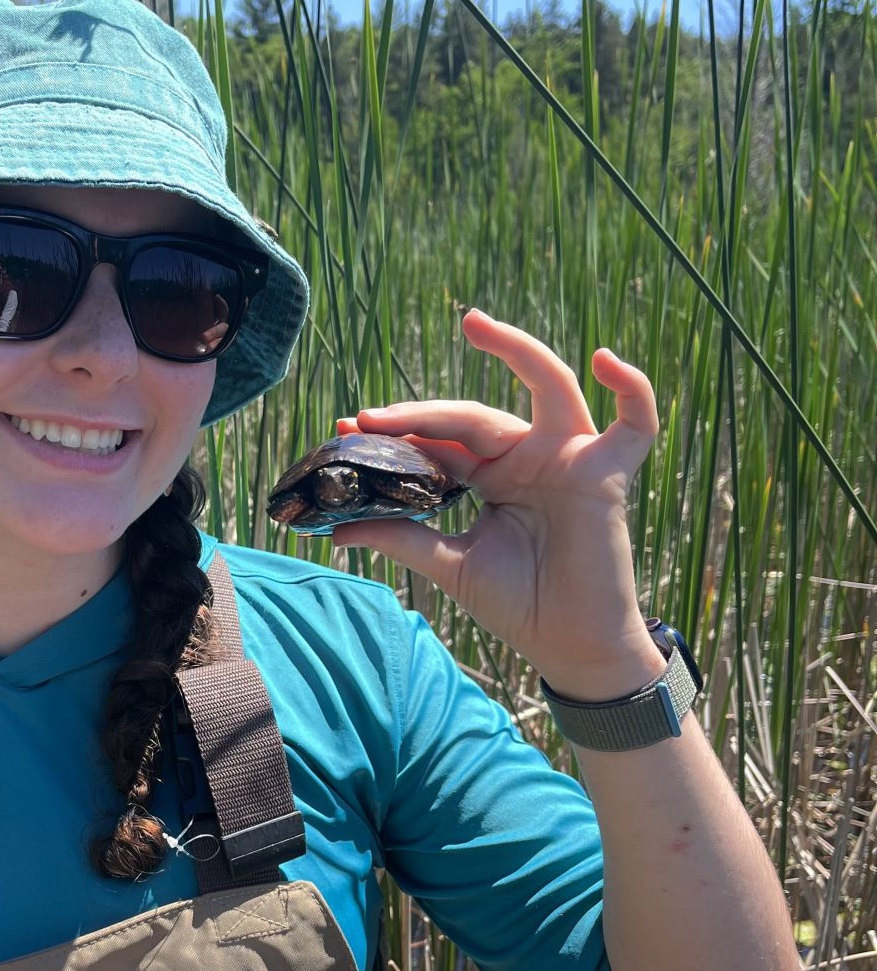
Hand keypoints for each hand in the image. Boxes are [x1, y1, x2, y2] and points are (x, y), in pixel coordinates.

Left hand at [331, 308, 665, 697]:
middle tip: (369, 416)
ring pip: (545, 387)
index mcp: (492, 475)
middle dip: (420, 413)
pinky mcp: (607, 474)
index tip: (344, 429)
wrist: (568, 646)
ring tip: (474, 323)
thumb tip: (335, 531)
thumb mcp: (448, 564)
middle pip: (473, 416)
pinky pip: (634, 421)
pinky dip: (631, 387)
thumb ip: (399, 537)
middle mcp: (529, 458)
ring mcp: (570, 459)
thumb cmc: (517, 604)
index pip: (440, 441)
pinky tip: (603, 360)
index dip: (397, 434)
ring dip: (516, 349)